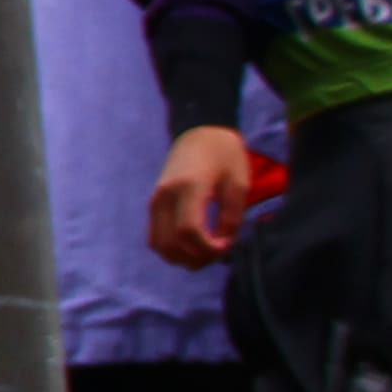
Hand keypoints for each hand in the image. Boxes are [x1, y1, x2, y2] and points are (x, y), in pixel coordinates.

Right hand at [150, 125, 254, 269]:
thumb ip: (232, 217)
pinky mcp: (153, 204)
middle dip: (196, 258)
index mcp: (190, 187)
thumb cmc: (225, 156)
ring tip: (204, 254)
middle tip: (217, 254)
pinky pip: (155, 237)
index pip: (189, 231)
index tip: (227, 247)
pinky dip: (171, 249)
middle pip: (171, 243)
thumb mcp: (238, 184)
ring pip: (159, 245)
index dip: (208, 248)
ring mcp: (156, 200)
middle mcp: (166, 196)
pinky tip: (191, 246)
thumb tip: (224, 245)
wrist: (200, 133)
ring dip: (181, 257)